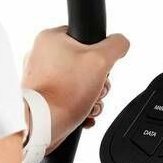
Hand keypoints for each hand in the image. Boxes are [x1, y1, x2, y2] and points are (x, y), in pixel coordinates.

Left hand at [22, 26, 129, 151]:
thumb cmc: (64, 93)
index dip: (101, 55)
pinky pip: (69, 97)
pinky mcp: (43, 95)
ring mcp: (41, 76)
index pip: (88, 38)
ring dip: (92, 97)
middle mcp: (42, 55)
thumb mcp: (101, 60)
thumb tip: (121, 42)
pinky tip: (83, 113)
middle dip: (98, 83)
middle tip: (95, 90)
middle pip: (86, 64)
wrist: (41, 124)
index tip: (100, 68)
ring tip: (88, 105)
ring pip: (80, 83)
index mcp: (51, 38)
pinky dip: (80, 107)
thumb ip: (116, 46)